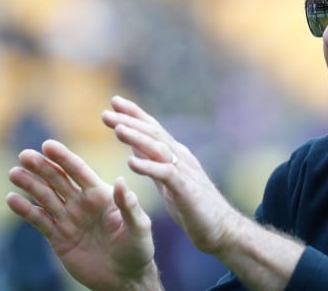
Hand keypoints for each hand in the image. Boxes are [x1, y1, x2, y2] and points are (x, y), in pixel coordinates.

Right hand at [6, 140, 158, 290]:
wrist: (124, 278)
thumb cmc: (138, 249)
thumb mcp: (139, 227)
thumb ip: (129, 205)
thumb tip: (120, 180)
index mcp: (102, 195)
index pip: (80, 172)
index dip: (64, 158)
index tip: (48, 145)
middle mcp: (83, 203)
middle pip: (58, 180)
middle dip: (42, 167)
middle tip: (24, 155)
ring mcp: (69, 218)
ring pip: (45, 197)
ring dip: (29, 184)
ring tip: (14, 173)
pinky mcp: (58, 237)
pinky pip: (39, 220)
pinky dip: (25, 210)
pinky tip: (11, 199)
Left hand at [101, 96, 239, 254]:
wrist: (220, 227)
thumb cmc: (193, 205)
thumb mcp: (168, 179)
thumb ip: (153, 161)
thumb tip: (135, 145)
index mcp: (175, 154)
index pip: (153, 128)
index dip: (134, 114)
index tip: (114, 101)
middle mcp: (181, 157)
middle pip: (153, 133)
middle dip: (130, 121)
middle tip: (106, 112)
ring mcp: (185, 172)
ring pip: (159, 149)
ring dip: (137, 138)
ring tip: (117, 130)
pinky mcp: (186, 190)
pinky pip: (166, 174)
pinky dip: (149, 167)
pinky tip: (132, 162)